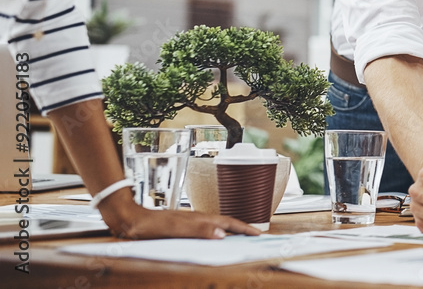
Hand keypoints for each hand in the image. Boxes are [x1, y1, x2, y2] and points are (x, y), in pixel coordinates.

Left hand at [98, 190, 261, 238]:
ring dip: (231, 230)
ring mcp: (191, 221)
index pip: (228, 223)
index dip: (244, 229)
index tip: (259, 234)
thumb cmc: (150, 225)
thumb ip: (199, 230)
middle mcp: (198, 218)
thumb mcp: (175, 229)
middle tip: (256, 236)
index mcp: (200, 219)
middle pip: (226, 222)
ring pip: (217, 225)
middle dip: (242, 228)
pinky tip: (215, 237)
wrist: (130, 220)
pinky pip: (207, 228)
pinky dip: (218, 233)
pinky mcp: (183, 226)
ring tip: (241, 237)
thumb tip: (223, 234)